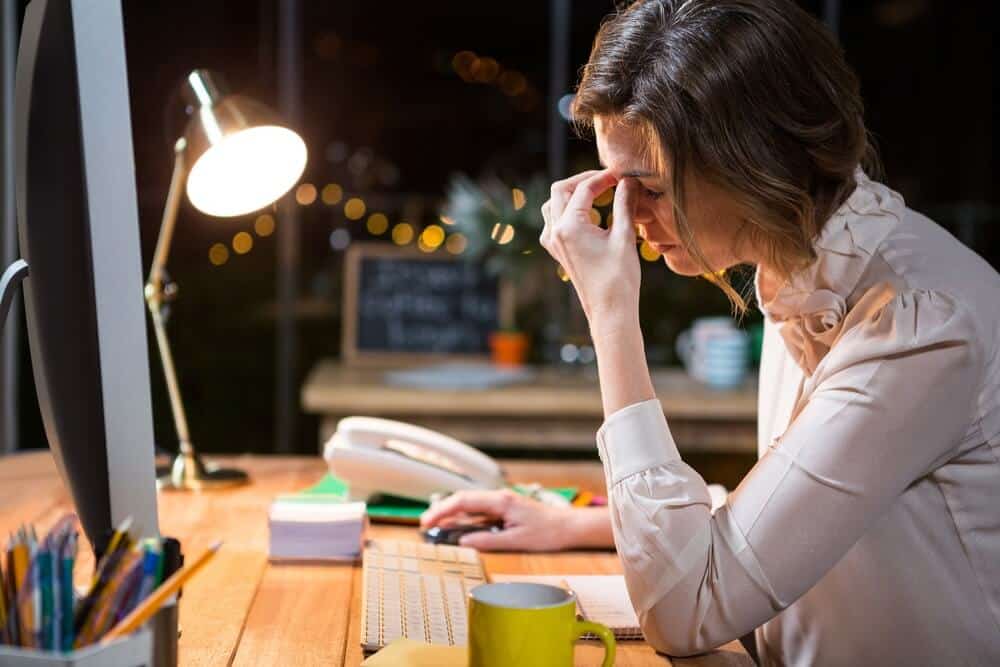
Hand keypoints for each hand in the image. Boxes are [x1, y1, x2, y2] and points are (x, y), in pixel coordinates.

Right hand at [420, 489, 593, 551]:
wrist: (569, 527)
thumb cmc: (548, 532)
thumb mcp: (517, 541)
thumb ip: (489, 541)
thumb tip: (464, 543)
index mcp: (500, 501)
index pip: (463, 501)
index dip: (442, 510)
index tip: (428, 521)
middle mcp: (499, 498)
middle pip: (463, 500)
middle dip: (442, 511)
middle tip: (426, 526)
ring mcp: (501, 503)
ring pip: (470, 505)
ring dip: (452, 515)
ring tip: (436, 528)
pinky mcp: (505, 510)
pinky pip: (479, 512)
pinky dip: (465, 519)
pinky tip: (458, 529)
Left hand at [540, 170, 640, 331]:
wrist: (610, 311)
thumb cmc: (620, 278)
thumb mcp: (625, 236)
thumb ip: (625, 203)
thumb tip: (629, 180)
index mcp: (569, 227)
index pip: (584, 188)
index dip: (604, 177)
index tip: (623, 174)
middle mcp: (555, 232)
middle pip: (561, 190)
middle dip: (584, 180)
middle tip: (608, 179)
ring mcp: (553, 242)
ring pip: (554, 204)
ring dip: (573, 194)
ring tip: (599, 192)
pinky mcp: (557, 251)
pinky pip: (555, 221)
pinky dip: (569, 210)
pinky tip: (591, 214)